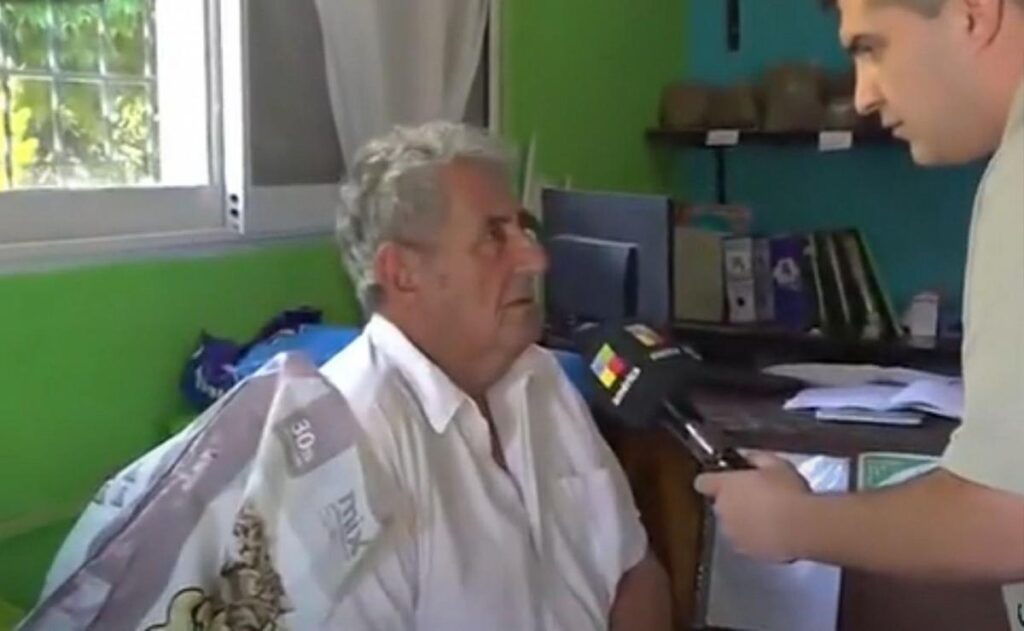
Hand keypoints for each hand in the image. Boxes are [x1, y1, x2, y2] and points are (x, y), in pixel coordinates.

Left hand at [693, 452, 812, 562]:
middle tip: (758, 498)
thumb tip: (749, 459)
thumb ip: (756, 459)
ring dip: (743, 521)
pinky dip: (754, 538)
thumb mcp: (775, 464)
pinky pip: (745, 541)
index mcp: (724, 486)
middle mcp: (722, 510)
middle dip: (733, 502)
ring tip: (769, 518)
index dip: (713, 481)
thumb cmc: (787, 491)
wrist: (802, 528)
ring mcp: (732, 533)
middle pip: (720, 504)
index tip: (725, 480)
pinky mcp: (746, 551)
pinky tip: (774, 534)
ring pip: (731, 524)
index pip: (703, 482)